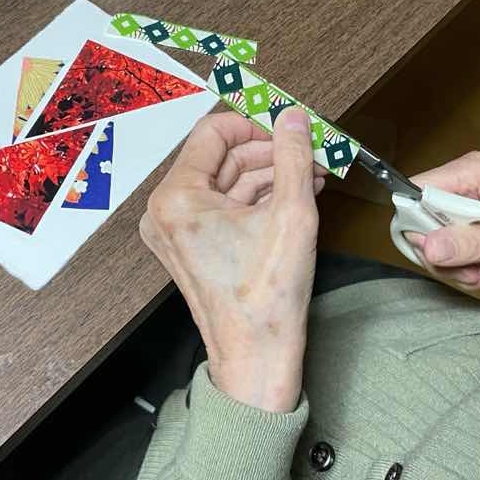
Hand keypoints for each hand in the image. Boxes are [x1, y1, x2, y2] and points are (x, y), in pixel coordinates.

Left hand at [139, 109, 324, 412]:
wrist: (258, 359)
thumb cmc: (265, 299)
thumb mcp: (291, 213)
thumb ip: (292, 156)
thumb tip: (293, 119)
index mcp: (176, 198)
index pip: (213, 133)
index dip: (254, 124)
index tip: (286, 124)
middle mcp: (167, 210)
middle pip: (222, 158)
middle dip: (270, 152)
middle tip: (308, 148)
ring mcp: (178, 230)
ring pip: (228, 182)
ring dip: (270, 174)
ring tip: (311, 170)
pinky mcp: (194, 244)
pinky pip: (226, 206)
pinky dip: (259, 197)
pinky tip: (296, 191)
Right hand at [407, 151, 479, 290]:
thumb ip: (471, 243)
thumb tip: (430, 247)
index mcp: (473, 172)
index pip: (418, 191)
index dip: (419, 226)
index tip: (438, 252)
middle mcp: (466, 183)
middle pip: (423, 221)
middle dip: (445, 255)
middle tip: (473, 272)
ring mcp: (467, 203)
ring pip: (434, 240)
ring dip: (458, 267)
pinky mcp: (470, 222)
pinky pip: (449, 248)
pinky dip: (466, 267)